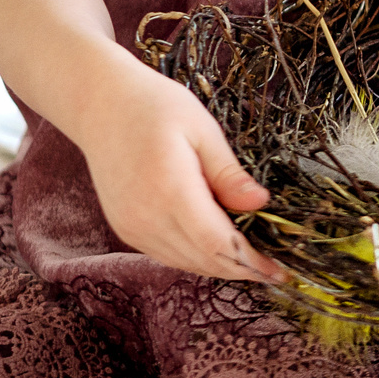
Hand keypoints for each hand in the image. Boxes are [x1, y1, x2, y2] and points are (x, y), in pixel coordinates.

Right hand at [78, 65, 287, 283]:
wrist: (100, 105)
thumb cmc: (154, 107)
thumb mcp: (201, 129)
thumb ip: (228, 174)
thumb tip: (260, 204)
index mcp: (170, 190)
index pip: (216, 243)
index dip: (250, 261)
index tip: (278, 270)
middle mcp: (146, 218)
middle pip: (203, 260)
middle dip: (241, 269)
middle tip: (274, 271)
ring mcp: (131, 227)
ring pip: (184, 262)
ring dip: (219, 266)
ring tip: (253, 261)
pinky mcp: (125, 228)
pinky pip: (166, 254)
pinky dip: (195, 256)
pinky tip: (218, 247)